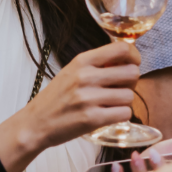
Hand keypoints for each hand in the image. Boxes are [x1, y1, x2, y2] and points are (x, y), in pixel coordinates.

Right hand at [21, 41, 139, 149]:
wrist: (36, 122)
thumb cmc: (56, 97)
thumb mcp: (72, 71)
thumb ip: (97, 64)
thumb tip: (127, 59)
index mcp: (82, 61)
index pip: (122, 49)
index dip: (134, 57)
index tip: (132, 64)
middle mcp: (86, 76)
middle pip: (132, 73)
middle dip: (131, 82)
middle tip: (120, 88)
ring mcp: (89, 98)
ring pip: (130, 96)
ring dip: (124, 102)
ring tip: (110, 104)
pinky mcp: (92, 119)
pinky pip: (124, 114)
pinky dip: (120, 116)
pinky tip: (108, 115)